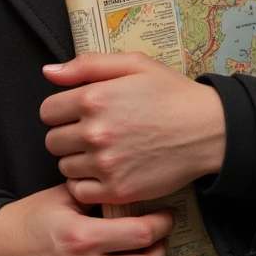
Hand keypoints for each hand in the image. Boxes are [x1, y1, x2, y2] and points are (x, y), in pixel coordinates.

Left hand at [40, 52, 226, 205]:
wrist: (208, 129)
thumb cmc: (171, 94)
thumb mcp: (133, 64)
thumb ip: (87, 65)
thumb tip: (49, 72)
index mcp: (94, 98)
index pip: (47, 111)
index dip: (61, 110)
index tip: (78, 112)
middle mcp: (95, 132)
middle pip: (52, 141)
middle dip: (67, 135)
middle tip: (93, 132)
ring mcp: (105, 164)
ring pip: (65, 167)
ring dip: (77, 160)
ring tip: (103, 151)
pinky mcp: (117, 190)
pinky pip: (80, 191)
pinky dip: (87, 184)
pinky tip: (105, 172)